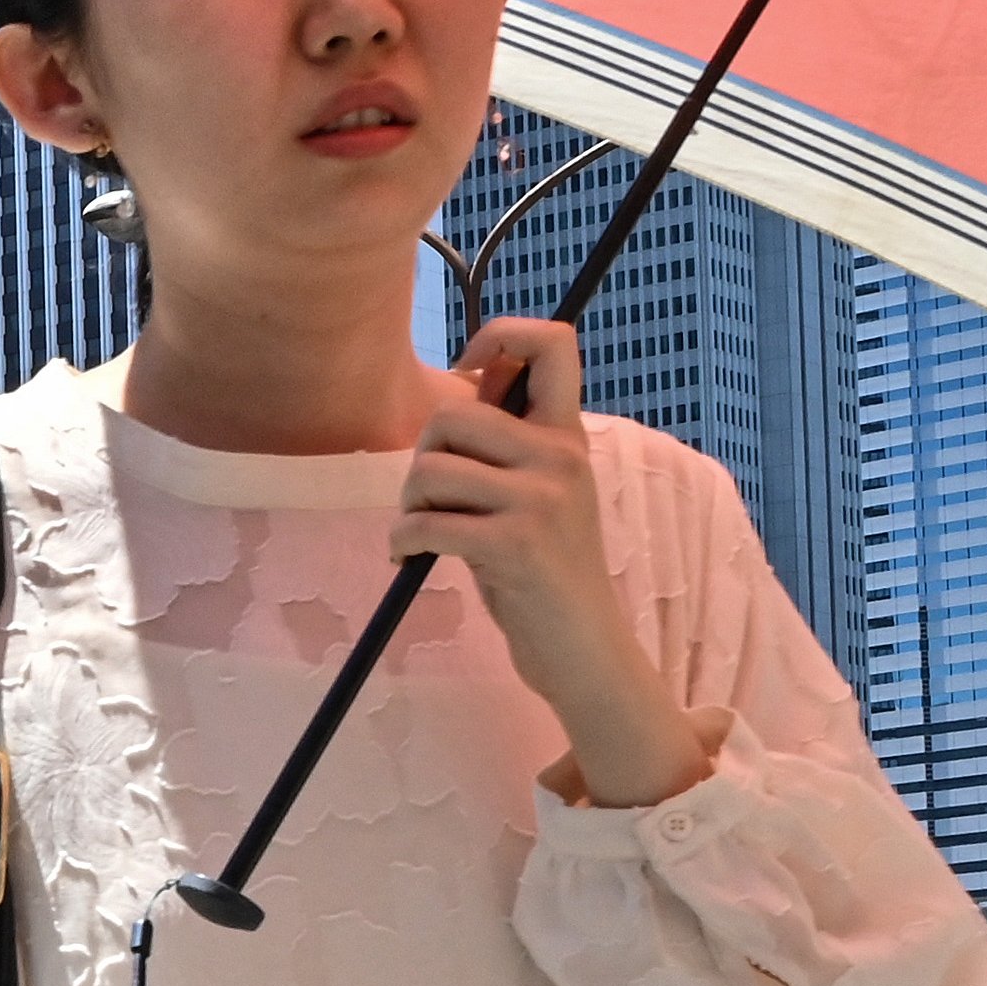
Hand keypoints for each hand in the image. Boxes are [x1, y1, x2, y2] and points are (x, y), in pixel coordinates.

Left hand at [405, 318, 701, 810]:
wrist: (583, 649)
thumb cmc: (544, 573)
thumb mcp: (537, 495)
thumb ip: (506, 448)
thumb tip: (453, 389)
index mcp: (567, 437)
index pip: (552, 341)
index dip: (498, 336)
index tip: (467, 373)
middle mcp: (560, 457)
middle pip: (450, 414)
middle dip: (420, 457)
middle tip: (428, 497)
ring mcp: (541, 500)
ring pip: (429, 469)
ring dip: (408, 504)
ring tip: (423, 532)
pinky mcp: (513, 544)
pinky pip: (423, 522)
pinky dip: (403, 540)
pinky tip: (410, 557)